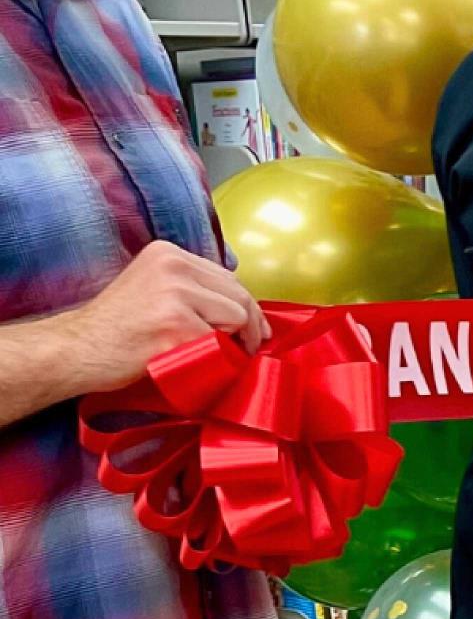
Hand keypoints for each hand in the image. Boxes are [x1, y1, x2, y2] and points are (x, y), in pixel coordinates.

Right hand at [58, 240, 270, 392]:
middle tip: (249, 349)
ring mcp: (174, 294)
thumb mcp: (152, 287)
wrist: (73, 350)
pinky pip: (219, 343)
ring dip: (237, 342)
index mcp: (168, 253)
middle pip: (239, 295)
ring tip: (223, 357)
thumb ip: (190, 286)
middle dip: (251, 325)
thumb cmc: (115, 329)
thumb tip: (244, 304)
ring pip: (237, 317)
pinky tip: (203, 364)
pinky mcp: (175, 324)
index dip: (245, 306)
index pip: (227, 277)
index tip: (253, 328)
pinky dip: (217, 358)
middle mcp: (173, 265)